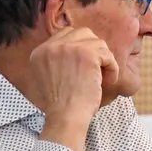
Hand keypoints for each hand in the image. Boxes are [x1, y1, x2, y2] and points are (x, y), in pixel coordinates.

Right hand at [30, 27, 117, 150]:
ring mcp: (68, 48)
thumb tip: (80, 49)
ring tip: (102, 79)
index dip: (82, 47)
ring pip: (98, 43)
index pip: (66, 34)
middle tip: (97, 70)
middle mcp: (51, 46)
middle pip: (83, 33)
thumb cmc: (62, 105)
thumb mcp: (49, 77)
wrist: (66, 117)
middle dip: (95, 50)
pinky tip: (107, 82)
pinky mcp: (86, 55)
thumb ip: (57, 60)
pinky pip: (107, 55)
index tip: (87, 66)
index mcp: (39, 52)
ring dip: (105, 61)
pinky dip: (112, 69)